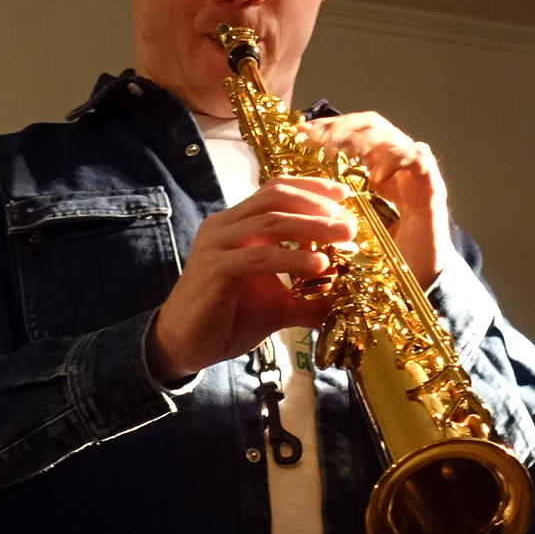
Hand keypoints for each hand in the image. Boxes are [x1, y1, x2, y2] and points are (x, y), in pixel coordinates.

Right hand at [147, 177, 355, 381]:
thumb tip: (346, 302)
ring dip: (312, 226)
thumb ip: (308, 298)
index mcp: (235, 225)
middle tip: (350, 224)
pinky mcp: (214, 268)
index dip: (311, 188)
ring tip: (343, 236)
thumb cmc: (227, 319)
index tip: (345, 195)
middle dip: (318, 206)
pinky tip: (319, 264)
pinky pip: (259, 256)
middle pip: (276, 197)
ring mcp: (216, 245)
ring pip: (269, 221)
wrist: (185, 345)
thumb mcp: (278, 305)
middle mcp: (223, 226)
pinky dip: (292, 257)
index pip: (274, 190)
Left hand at [300, 112, 452, 285]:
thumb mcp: (341, 224)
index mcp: (374, 169)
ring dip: (361, 139)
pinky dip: (396, 160)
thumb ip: (323, 202)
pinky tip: (376, 176)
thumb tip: (283, 185)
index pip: (353, 130)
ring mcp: (415, 177)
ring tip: (333, 151)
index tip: (298, 132)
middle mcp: (397, 166)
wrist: (416, 286)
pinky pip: (418, 159)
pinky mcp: (431, 193)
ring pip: (392, 136)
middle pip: (371, 124)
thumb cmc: (376, 257)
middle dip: (340, 126)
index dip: (328, 126)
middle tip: (312, 137)